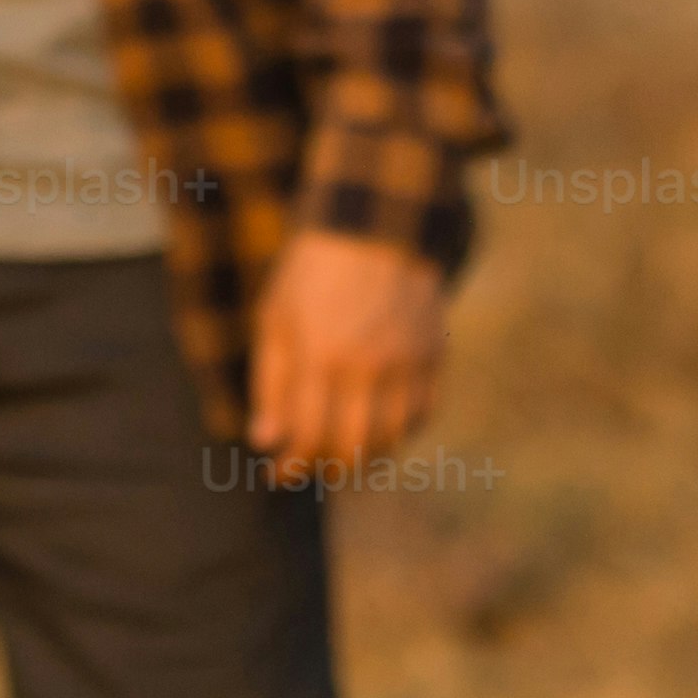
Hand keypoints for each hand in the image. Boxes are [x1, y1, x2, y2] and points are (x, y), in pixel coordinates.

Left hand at [245, 227, 446, 480]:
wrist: (372, 223)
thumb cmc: (311, 272)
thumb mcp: (274, 318)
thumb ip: (270, 384)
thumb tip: (265, 440)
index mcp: (319, 355)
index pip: (307, 438)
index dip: (290, 466)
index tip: (278, 473)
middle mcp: (366, 365)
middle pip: (352, 449)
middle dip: (326, 466)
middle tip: (312, 460)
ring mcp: (406, 360)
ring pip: (391, 439)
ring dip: (365, 454)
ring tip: (343, 446)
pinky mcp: (433, 353)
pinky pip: (422, 414)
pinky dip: (400, 431)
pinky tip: (380, 423)